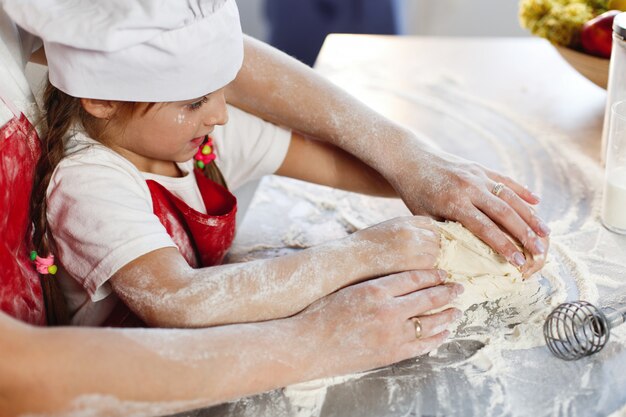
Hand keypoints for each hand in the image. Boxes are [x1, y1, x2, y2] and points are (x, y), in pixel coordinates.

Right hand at [296, 269, 462, 378]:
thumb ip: (376, 285)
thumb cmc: (321, 314)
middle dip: (447, 292)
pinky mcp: (390, 354)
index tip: (443, 273)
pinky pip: (421, 345)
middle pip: (428, 298)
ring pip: (430, 322)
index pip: (415, 278)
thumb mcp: (349, 289)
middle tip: (460, 288)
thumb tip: (400, 281)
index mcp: (376, 289)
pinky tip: (443, 333)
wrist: (307, 345)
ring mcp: (391, 334)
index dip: (433, 275)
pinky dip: (436, 338)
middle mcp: (388, 310)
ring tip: (457, 311)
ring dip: (447, 316)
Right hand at [348, 216, 440, 274]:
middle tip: (432, 259)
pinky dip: (432, 271)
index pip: (431, 224)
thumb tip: (425, 240)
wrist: (352, 260)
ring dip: (436, 259)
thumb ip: (405, 231)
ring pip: (438, 251)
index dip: (433, 234)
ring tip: (427, 269)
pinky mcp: (415, 263)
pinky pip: (433, 265)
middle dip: (437, 247)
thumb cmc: (366, 247)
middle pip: (437, 237)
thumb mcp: (387, 230)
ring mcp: (414, 246)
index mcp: (404, 221)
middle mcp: (411, 230)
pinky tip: (423, 275)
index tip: (431, 244)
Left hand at [387, 146, 549, 275]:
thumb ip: (447, 234)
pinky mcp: (480, 167)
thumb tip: (467, 256)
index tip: (519, 263)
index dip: (504, 246)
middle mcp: (469, 187)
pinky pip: (505, 180)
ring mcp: (477, 175)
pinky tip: (537, 202)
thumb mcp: (425, 217)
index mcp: (454, 202)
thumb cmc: (415, 194)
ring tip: (545, 233)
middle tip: (540, 252)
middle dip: (525, 234)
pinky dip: (522, 191)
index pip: (485, 228)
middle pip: (504, 213)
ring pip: (510, 196)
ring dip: (530, 215)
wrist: (410, 160)